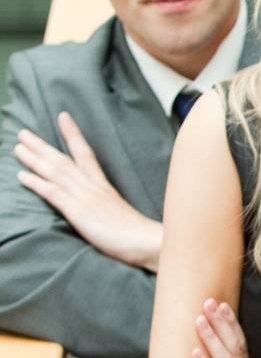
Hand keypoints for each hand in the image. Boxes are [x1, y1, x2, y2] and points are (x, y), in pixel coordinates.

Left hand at [14, 112, 162, 269]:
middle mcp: (92, 186)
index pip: (86, 153)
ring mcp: (84, 197)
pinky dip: (37, 183)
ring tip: (18, 148)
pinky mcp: (78, 211)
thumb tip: (104, 207)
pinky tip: (22, 176)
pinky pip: (53, 193)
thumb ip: (110, 205)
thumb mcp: (123, 213)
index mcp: (103, 185)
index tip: (63, 117)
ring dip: (34, 159)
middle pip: (63, 160)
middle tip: (23, 133)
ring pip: (55, 172)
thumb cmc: (137, 233)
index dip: (73, 134)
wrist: (144, 240)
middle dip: (42, 145)